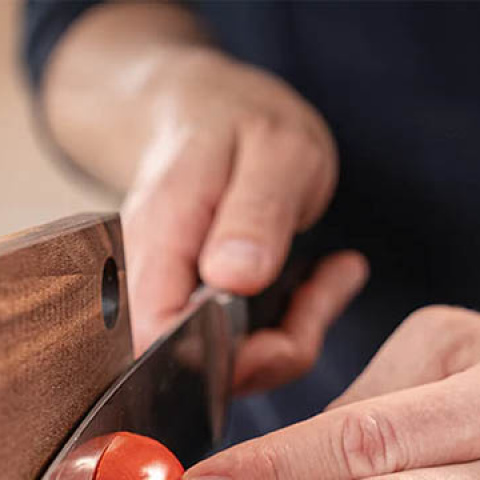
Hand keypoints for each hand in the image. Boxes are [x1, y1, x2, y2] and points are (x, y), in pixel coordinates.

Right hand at [121, 47, 366, 389]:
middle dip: (274, 350)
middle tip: (324, 287)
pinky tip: (319, 280)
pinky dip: (292, 327)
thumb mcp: (274, 152)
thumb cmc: (240, 123)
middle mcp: (149, 286)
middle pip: (195, 367)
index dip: (221, 359)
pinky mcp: (195, 317)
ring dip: (293, 334)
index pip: (157, 339)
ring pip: (227, 366)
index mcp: (156, 242)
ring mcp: (169, 305)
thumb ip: (254, 214)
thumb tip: (232, 279)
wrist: (207, 112)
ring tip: (330, 274)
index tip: (286, 334)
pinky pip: (244, 350)